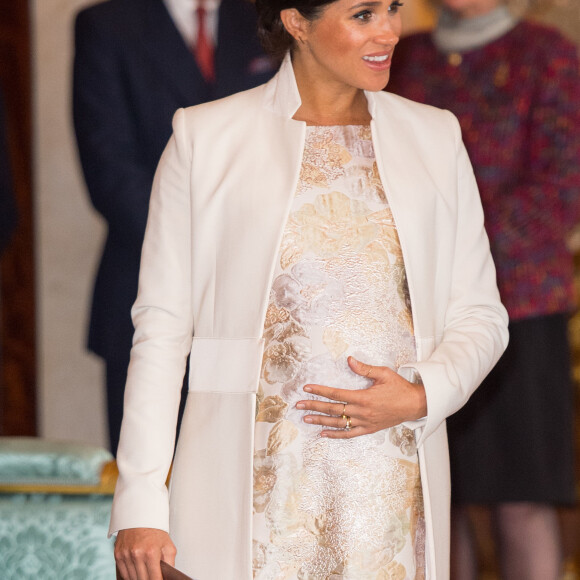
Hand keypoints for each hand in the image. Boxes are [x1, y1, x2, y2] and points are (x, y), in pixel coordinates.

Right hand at [115, 528, 175, 579]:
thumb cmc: (155, 530)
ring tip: (146, 572)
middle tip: (153, 575)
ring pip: (132, 579)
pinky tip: (137, 571)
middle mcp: (137, 555)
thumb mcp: (168, 545)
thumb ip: (170, 564)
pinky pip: (124, 574)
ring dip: (140, 578)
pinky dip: (131, 575)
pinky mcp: (118, 555)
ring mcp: (126, 555)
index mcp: (151, 553)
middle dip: (149, 579)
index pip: (154, 579)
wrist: (140, 515)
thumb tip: (167, 578)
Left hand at [296, 356, 426, 438]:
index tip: (307, 388)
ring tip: (306, 418)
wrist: (414, 404)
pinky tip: (324, 433)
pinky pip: (349, 434)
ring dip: (321, 421)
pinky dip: (336, 434)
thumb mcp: (383, 374)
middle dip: (314, 406)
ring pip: (338, 423)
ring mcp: (364, 422)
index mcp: (363, 397)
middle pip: (333, 409)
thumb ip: (364, 368)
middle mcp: (361, 412)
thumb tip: (349, 360)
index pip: (336, 394)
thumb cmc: (399, 387)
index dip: (320, 391)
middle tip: (299, 405)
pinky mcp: (368, 429)